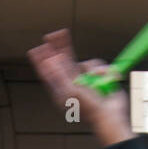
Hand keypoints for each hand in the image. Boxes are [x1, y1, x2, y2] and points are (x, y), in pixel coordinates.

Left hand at [27, 30, 131, 146]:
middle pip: (63, 60)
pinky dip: (102, 71)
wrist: (110, 114)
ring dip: (92, 68)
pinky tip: (105, 79)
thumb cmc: (90, 108)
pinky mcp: (98, 78)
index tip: (36, 48)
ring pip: (84, 62)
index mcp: (62, 89)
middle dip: (60, 47)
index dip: (43, 59)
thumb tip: (48, 61)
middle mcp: (72, 83)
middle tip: (54, 34)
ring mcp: (85, 80)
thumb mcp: (71, 91)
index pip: (49, 71)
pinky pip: (97, 66)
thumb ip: (59, 74)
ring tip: (97, 80)